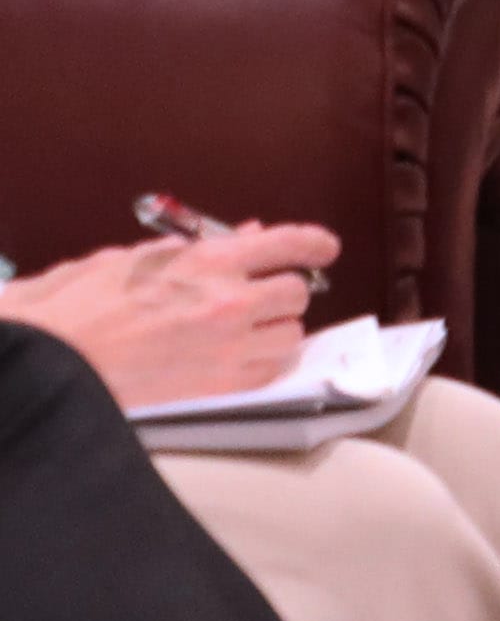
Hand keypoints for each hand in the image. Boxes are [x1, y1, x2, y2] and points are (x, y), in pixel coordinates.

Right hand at [0, 223, 337, 409]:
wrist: (54, 357)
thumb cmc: (85, 302)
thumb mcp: (142, 257)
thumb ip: (202, 246)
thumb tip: (249, 235)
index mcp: (210, 260)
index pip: (290, 242)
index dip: (315, 243)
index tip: (324, 247)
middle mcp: (230, 301)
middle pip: (298, 291)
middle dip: (285, 288)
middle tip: (266, 292)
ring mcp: (228, 346)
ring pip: (292, 334)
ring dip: (279, 327)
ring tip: (252, 327)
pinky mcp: (218, 386)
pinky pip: (270, 372)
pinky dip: (266, 362)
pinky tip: (245, 355)